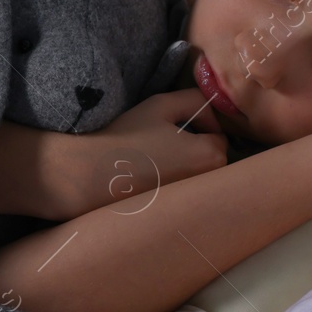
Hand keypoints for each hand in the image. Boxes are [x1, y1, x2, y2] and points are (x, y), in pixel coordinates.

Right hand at [45, 89, 227, 220]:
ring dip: (184, 162)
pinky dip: (172, 181)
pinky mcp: (174, 212)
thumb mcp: (162, 104)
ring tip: (154, 156)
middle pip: (211, 156)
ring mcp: (191, 200)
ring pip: (197, 172)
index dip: (199, 123)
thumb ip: (194, 99)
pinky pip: (183, 190)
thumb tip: (209, 115)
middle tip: (162, 138)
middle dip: (195, 145)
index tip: (173, 123)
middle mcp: (208, 182)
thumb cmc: (127, 136)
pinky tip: (148, 174)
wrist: (92, 174)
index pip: (219, 134)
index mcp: (211, 156)